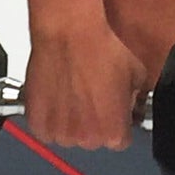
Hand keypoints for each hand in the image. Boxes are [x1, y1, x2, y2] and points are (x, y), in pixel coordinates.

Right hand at [22, 26, 148, 151]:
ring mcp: (60, 133)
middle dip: (92, 122)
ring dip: (69, 120)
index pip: (120, 140)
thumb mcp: (137, 74)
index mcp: (115, 133)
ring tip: (71, 93)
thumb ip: (136, 99)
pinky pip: (44, 127)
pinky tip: (55, 95)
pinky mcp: (37, 123)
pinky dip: (47, 116)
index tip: (111, 112)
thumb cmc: (100, 50)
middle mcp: (87, 139)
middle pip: (92, 139)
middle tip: (89, 96)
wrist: (70, 34)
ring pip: (66, 134)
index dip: (116, 122)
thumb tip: (133, 103)